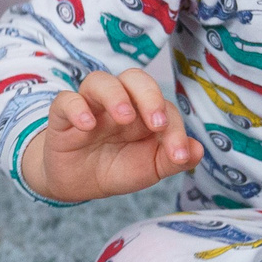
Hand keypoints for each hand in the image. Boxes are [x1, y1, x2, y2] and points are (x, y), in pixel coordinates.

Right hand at [22, 68, 199, 202]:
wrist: (78, 184)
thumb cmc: (117, 167)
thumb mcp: (149, 168)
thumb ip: (173, 159)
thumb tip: (198, 150)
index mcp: (143, 111)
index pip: (164, 106)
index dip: (175, 128)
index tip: (179, 155)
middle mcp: (119, 101)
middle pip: (134, 78)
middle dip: (149, 96)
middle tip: (157, 123)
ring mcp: (90, 105)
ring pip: (100, 80)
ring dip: (115, 95)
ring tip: (124, 117)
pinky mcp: (62, 115)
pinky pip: (65, 100)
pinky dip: (77, 108)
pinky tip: (87, 125)